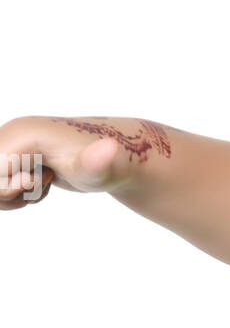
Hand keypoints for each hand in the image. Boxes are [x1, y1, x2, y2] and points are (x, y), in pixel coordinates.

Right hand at [0, 115, 145, 208]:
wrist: (119, 155)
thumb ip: (96, 163)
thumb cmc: (110, 163)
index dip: (9, 188)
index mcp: (21, 134)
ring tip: (48, 180)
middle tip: (46, 179)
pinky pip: (2, 184)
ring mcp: (12, 142)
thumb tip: (110, 148)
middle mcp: (11, 132)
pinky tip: (45, 180)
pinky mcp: (16, 153)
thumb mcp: (101, 169)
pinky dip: (19, 192)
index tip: (36, 180)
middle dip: (11, 193)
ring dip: (16, 195)